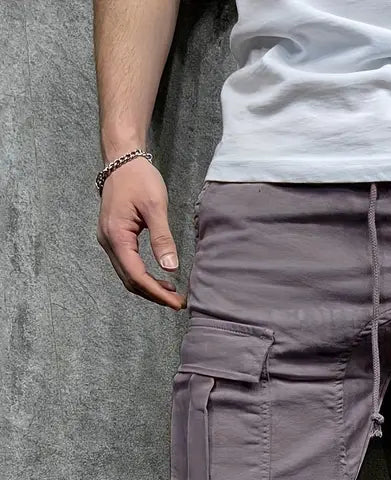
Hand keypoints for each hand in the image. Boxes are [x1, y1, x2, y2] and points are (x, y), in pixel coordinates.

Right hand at [97, 157, 185, 309]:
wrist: (122, 160)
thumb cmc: (139, 178)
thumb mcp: (155, 207)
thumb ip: (162, 238)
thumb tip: (171, 268)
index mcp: (116, 236)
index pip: (136, 275)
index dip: (157, 293)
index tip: (176, 302)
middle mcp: (107, 241)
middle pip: (129, 280)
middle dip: (154, 295)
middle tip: (178, 303)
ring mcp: (108, 240)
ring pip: (127, 275)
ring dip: (149, 288)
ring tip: (172, 294)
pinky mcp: (114, 237)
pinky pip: (127, 265)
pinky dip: (143, 276)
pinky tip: (160, 279)